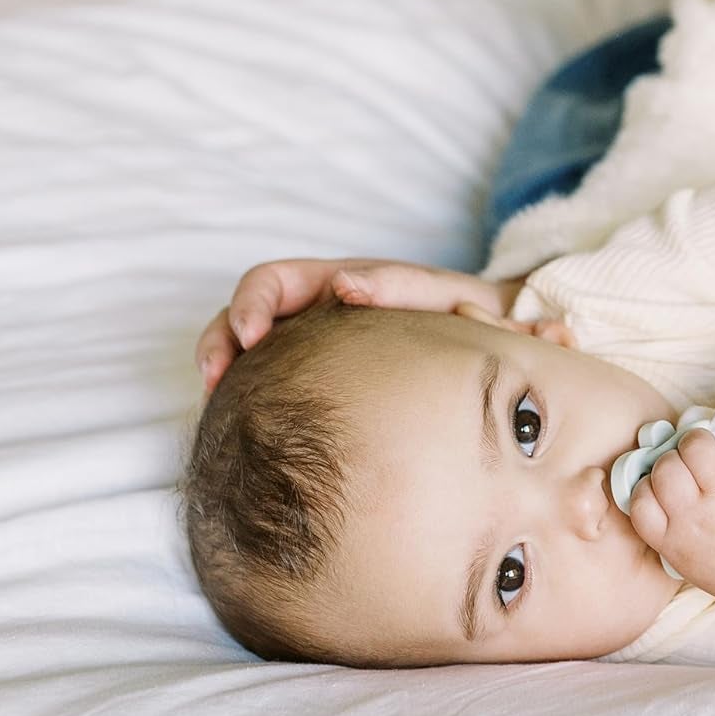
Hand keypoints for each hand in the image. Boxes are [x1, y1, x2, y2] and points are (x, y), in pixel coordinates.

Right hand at [194, 259, 536, 389]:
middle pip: (246, 319)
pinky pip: (279, 388)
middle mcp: (317, 314)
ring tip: (220, 409)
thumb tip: (344, 284)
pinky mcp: (326, 384)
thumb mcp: (436, 293)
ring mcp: (318, 350)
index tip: (247, 338)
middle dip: (219, 344)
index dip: (247, 305)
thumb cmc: (467, 314)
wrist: (500, 343)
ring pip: (255, 358)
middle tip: (214, 382)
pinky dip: (256, 402)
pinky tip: (255, 433)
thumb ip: (393, 285)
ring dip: (229, 377)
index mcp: (337, 284)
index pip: (271, 282)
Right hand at [628, 426, 714, 627]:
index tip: (663, 489)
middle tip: (690, 470)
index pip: (639, 499)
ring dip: (700, 444)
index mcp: (675, 541)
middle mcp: (697, 515)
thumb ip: (669, 529)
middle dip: (674, 462)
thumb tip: (654, 482)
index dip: (649, 486)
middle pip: (665, 466)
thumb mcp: (690, 563)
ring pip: (695, 443)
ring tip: (712, 457)